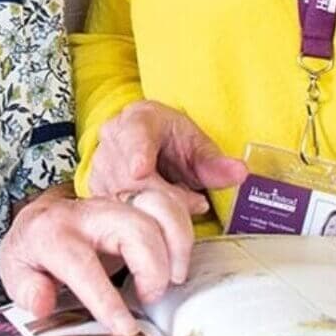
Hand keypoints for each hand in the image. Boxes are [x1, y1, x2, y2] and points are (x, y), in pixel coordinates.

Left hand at [0, 184, 195, 334]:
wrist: (40, 217)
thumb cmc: (31, 252)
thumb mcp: (14, 272)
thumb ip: (26, 289)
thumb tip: (43, 302)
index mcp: (53, 233)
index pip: (82, 263)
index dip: (105, 298)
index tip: (125, 328)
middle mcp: (87, 212)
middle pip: (133, 227)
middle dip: (152, 267)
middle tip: (150, 298)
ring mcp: (115, 201)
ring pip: (158, 207)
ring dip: (176, 242)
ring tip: (174, 277)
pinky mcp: (134, 201)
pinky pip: (168, 202)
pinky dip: (183, 227)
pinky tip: (180, 255)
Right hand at [89, 99, 245, 214]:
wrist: (153, 148)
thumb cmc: (174, 144)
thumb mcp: (199, 147)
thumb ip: (216, 163)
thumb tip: (240, 172)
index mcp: (138, 118)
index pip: (135, 135)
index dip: (138, 153)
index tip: (140, 170)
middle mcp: (112, 137)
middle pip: (131, 176)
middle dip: (164, 195)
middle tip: (195, 202)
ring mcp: (100, 164)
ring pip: (122, 196)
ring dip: (153, 208)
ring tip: (178, 201)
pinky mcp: (96, 189)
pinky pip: (115, 211)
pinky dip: (138, 217)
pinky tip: (155, 212)